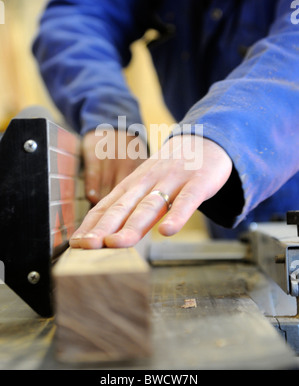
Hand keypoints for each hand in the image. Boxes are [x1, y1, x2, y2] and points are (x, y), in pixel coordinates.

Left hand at [70, 135, 232, 248]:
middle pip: (123, 207)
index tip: (76, 243)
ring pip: (150, 206)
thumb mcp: (147, 182)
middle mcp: (148, 182)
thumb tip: (106, 232)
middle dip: (103, 228)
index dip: (91, 225)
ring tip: (116, 243)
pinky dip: (177, 216)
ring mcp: (172, 181)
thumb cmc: (172, 168)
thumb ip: (131, 205)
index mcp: (134, 184)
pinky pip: (186, 201)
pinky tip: (167, 232)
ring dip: (132, 226)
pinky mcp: (197, 182)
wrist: (205, 139)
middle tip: (86, 246)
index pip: (107, 206)